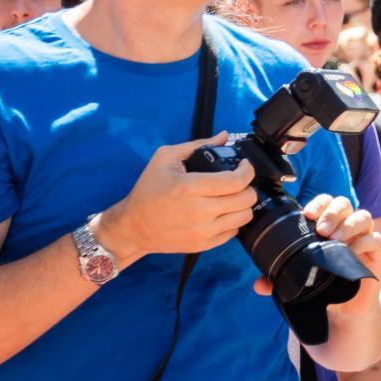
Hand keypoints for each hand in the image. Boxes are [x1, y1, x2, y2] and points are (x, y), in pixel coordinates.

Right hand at [98, 133, 258, 265]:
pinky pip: (233, 233)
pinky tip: (222, 212)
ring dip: (243, 205)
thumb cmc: (147, 191)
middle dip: (247, 186)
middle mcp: (199, 211)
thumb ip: (196, 145)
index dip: (248, 170)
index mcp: (190, 187)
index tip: (244, 166)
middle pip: (246, 199)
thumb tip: (224, 136)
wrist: (132, 227)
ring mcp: (202, 231)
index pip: (236, 181)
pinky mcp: (202, 245)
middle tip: (238, 182)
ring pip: (244, 217)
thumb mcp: (164, 159)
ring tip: (232, 197)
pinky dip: (233, 221)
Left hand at [251, 194, 380, 300]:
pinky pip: (374, 239)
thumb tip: (259, 284)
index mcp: (329, 226)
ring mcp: (363, 238)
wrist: (346, 309)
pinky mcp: (376, 253)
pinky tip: (351, 252)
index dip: (319, 203)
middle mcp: (347, 227)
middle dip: (332, 212)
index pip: (326, 202)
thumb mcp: (300, 280)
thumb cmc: (324, 285)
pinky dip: (363, 243)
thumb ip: (281, 279)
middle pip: (345, 203)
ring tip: (335, 239)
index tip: (308, 214)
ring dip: (348, 225)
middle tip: (321, 230)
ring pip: (363, 216)